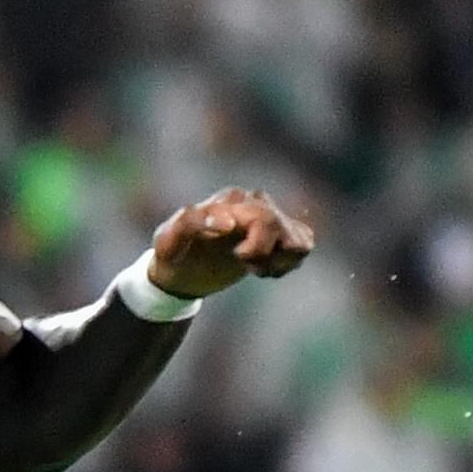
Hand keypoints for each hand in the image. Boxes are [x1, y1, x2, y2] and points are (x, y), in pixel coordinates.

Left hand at [144, 188, 316, 301]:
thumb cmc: (174, 254)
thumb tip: (226, 222)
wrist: (182, 270)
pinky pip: (305, 242)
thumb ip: (188, 224)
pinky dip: (290, 261)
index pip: (261, 217)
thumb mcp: (167, 243)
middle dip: (262, 254)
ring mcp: (269, 217)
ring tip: (257, 267)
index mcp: (228, 201)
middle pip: (278, 226)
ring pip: (299, 239)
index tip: (238, 257)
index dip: (257, 245)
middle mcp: (253, 203)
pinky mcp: (279, 234)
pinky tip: (268, 267)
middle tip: (244, 264)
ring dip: (281, 259)